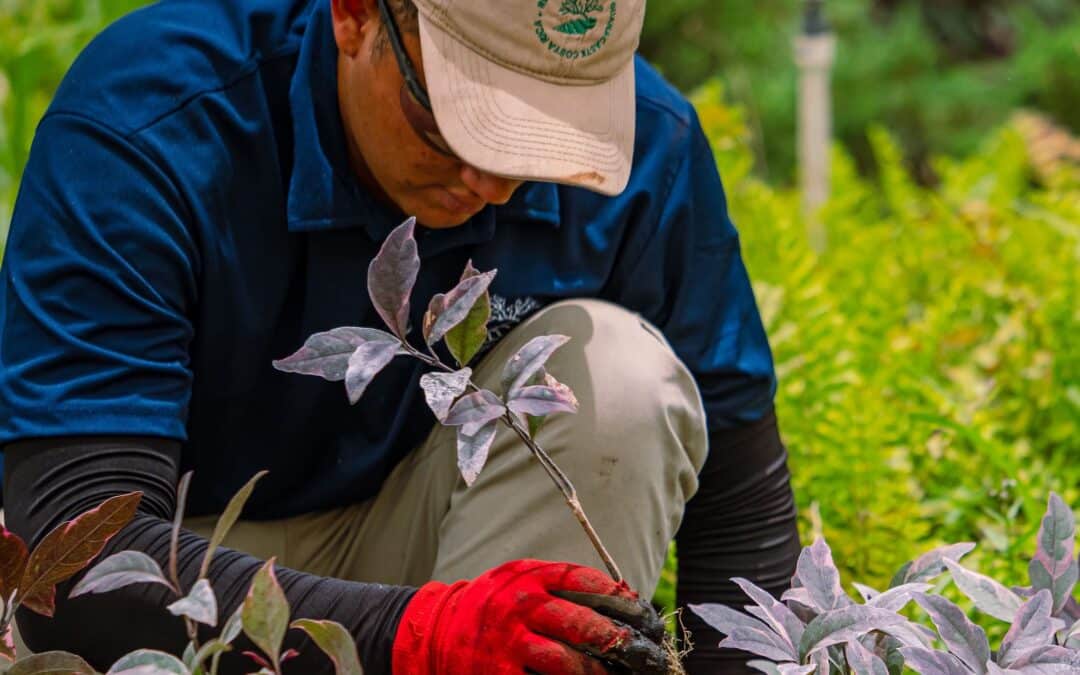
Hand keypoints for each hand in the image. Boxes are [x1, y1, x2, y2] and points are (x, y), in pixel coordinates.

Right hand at [392, 559, 669, 673]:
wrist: (435, 631)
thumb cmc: (494, 606)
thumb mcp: (522, 580)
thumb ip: (562, 585)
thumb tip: (622, 598)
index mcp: (530, 578)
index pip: (586, 583)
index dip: (622, 600)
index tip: (646, 617)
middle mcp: (520, 608)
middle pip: (583, 624)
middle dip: (622, 642)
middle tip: (650, 655)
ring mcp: (509, 645)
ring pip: (568, 662)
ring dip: (601, 673)